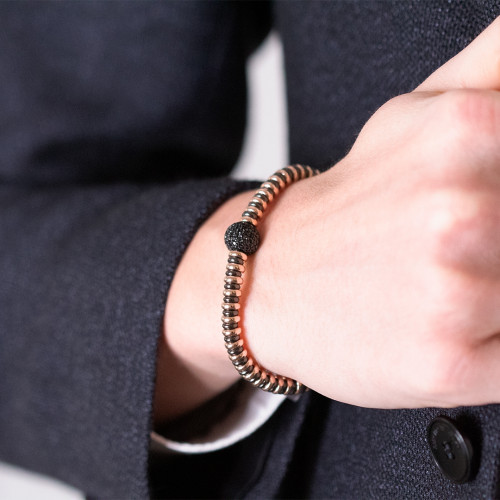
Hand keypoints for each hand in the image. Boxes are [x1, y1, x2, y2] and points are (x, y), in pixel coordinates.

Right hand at [244, 16, 499, 408]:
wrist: (270, 279)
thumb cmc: (351, 203)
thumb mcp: (415, 112)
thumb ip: (493, 63)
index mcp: (469, 132)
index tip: (482, 214)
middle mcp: (462, 212)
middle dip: (499, 250)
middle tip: (450, 247)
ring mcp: (453, 293)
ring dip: (496, 297)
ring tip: (442, 286)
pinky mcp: (447, 366)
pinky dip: (491, 349)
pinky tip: (445, 328)